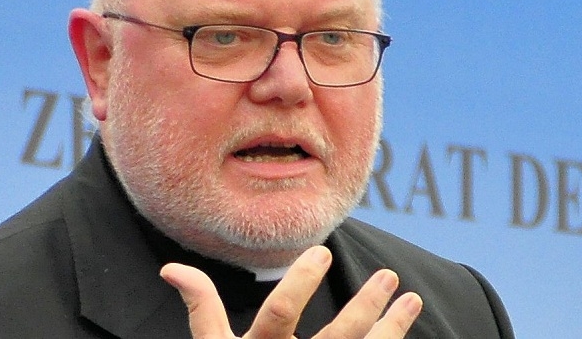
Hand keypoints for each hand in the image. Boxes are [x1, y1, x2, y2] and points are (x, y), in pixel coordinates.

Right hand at [160, 245, 421, 337]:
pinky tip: (404, 330)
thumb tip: (170, 269)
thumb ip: (201, 309)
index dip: (299, 283)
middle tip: (388, 276)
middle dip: (365, 305)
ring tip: (411, 298)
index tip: (322, 251)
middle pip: (335, 338)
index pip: (278, 315)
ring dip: (392, 328)